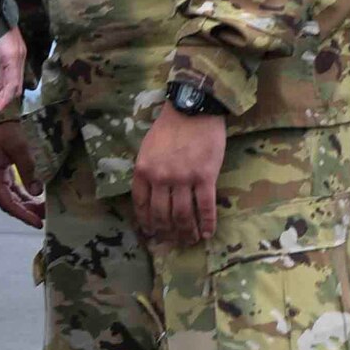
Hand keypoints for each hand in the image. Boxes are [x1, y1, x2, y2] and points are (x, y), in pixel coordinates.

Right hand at [0, 122, 44, 228]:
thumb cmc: (3, 130)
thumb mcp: (18, 148)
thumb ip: (28, 170)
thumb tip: (37, 192)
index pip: (7, 203)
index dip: (23, 215)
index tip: (38, 223)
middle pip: (9, 204)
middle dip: (27, 213)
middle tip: (45, 219)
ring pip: (12, 199)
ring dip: (27, 206)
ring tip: (44, 211)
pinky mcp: (1, 175)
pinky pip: (13, 191)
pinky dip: (24, 197)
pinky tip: (36, 201)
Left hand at [132, 103, 226, 245]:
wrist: (193, 108)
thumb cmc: (170, 126)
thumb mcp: (148, 148)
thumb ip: (148, 170)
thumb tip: (150, 194)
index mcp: (144, 170)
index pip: (141, 204)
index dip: (146, 222)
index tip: (151, 232)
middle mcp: (161, 178)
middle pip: (162, 214)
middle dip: (167, 231)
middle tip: (173, 241)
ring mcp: (183, 178)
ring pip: (183, 215)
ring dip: (186, 232)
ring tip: (190, 240)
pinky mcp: (205, 177)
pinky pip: (205, 207)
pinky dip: (207, 223)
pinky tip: (208, 233)